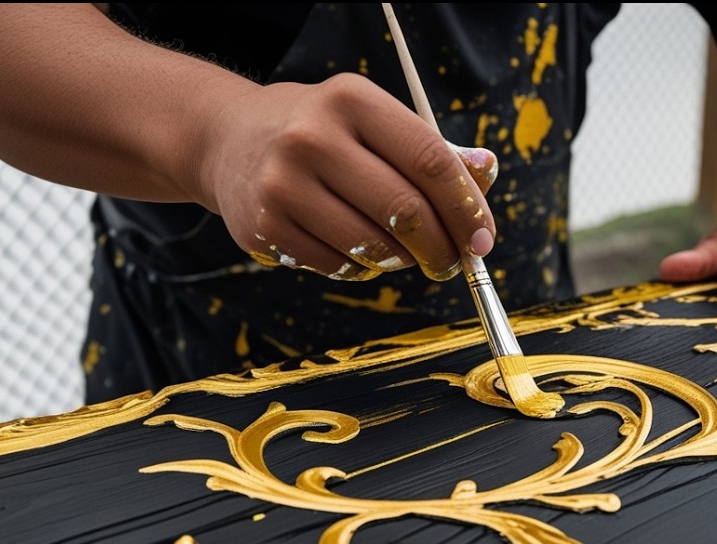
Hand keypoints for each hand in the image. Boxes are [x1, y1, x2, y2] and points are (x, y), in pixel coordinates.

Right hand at [199, 73, 496, 281]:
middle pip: (405, 211)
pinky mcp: (264, 228)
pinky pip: (338, 267)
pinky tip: (357, 250)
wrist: (230, 140)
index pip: (429, 161)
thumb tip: (486, 171)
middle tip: (452, 263)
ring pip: (373, 247)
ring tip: (404, 254)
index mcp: (351, 101)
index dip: (466, 208)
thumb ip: (432, 149)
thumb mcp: (374, 121)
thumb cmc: (323, 132)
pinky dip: (362, 268)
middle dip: (441, 247)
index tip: (483, 240)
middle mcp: (312, 138)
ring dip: (403, 261)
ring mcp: (282, 185)